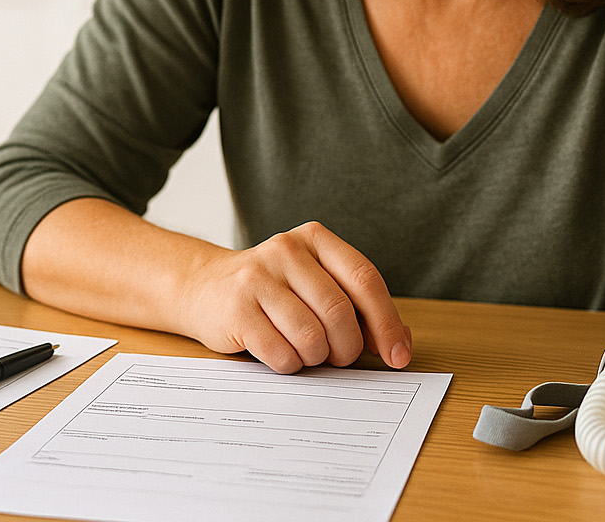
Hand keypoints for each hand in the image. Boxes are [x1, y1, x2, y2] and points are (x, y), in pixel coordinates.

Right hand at [178, 221, 412, 373]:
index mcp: (315, 238)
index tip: (398, 355)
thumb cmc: (273, 292)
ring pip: (312, 337)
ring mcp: (258, 277)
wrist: (203, 288)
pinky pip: (282, 353)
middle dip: (347, 348)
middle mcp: (286, 250)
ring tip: (306, 352)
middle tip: (338, 358)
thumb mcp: (316, 285)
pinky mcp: (236, 308)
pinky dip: (291, 365)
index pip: (365, 280)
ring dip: (316, 358)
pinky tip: (282, 354)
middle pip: (340, 312)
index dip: (386, 323)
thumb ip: (359, 307)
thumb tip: (401, 341)